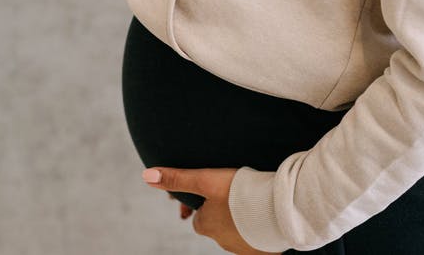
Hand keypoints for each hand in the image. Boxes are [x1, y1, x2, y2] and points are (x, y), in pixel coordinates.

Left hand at [143, 167, 281, 254]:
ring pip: (235, 232)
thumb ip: (178, 178)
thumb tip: (146, 175)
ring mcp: (241, 248)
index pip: (198, 216)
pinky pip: (255, 240)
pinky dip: (256, 229)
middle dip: (222, 212)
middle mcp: (221, 241)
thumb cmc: (240, 192)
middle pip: (216, 225)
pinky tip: (263, 216)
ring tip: (251, 201)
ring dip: (239, 220)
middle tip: (234, 193)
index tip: (214, 190)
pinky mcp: (261, 251)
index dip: (204, 203)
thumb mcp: (205, 179)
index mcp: (205, 225)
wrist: (277, 209)